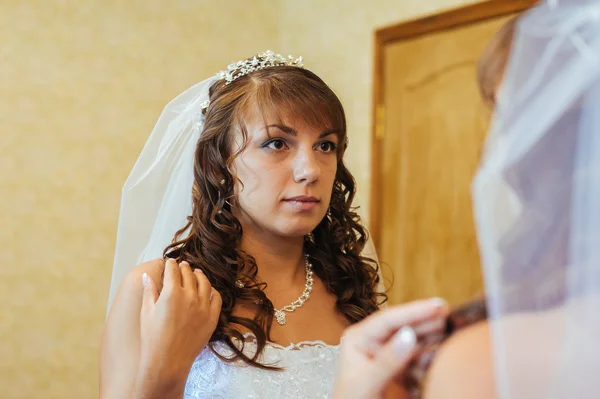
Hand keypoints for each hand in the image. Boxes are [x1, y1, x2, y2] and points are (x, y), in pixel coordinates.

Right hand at [135, 259, 221, 395]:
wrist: (167, 361)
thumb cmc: (152, 338)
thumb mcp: (146, 312)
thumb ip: (149, 291)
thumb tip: (148, 275)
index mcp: (171, 293)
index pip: (172, 270)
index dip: (170, 264)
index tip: (170, 262)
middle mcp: (189, 296)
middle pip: (188, 274)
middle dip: (184, 268)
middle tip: (182, 265)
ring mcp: (203, 306)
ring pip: (204, 282)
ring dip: (199, 275)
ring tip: (196, 272)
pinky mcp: (212, 317)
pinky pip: (216, 298)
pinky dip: (212, 290)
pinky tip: (208, 289)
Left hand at [332, 298, 448, 398]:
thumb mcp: (367, 382)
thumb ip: (388, 360)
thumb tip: (409, 334)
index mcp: (359, 338)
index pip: (388, 319)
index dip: (414, 310)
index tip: (437, 305)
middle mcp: (374, 342)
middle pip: (404, 326)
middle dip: (426, 320)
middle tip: (450, 315)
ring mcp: (388, 355)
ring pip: (414, 340)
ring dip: (432, 335)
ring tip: (451, 329)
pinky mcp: (400, 370)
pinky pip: (418, 357)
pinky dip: (430, 355)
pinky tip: (441, 351)